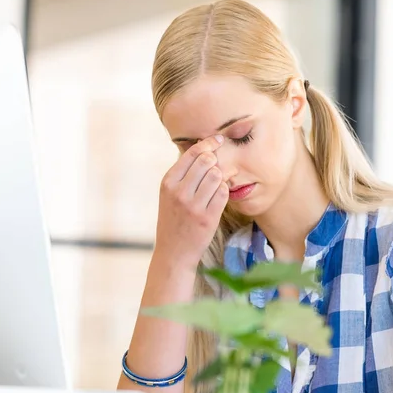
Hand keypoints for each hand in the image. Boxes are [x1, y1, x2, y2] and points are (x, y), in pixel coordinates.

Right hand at [154, 135, 228, 269]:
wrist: (173, 252)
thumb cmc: (173, 220)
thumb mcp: (169, 195)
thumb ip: (183, 173)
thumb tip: (203, 148)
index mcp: (168, 182)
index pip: (192, 153)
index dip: (209, 143)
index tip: (219, 139)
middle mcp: (179, 192)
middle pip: (207, 161)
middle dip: (216, 160)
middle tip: (217, 167)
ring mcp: (193, 206)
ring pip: (217, 175)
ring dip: (221, 177)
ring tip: (216, 185)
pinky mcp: (207, 218)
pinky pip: (224, 192)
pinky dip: (224, 191)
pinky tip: (219, 196)